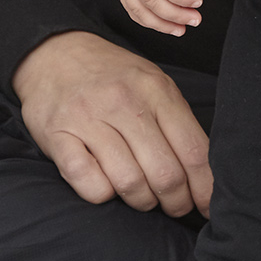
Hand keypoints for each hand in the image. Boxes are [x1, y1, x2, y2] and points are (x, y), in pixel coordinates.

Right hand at [11, 31, 211, 216]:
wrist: (53, 53)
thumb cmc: (112, 77)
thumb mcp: (152, 84)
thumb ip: (177, 121)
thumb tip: (204, 173)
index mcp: (156, 90)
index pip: (194, 151)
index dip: (205, 188)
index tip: (207, 207)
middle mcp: (124, 102)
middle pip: (165, 173)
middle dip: (176, 202)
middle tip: (174, 207)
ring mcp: (88, 119)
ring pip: (129, 183)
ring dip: (141, 201)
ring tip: (142, 197)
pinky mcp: (57, 136)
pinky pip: (90, 184)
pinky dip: (103, 195)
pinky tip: (107, 186)